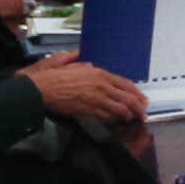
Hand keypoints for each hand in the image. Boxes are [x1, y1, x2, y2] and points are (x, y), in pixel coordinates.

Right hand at [23, 56, 144, 122]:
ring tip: (131, 118)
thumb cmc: (53, 76)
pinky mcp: (89, 110)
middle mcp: (102, 86)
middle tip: (142, 113)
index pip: (126, 84)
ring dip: (128, 115)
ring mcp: (97, 99)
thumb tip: (86, 62)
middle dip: (138, 108)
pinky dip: (114, 119)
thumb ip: (81, 63)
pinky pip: (107, 117)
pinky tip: (116, 120)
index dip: (137, 93)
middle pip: (128, 99)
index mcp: (99, 74)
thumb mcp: (70, 63)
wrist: (42, 89)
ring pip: (121, 110)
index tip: (142, 99)